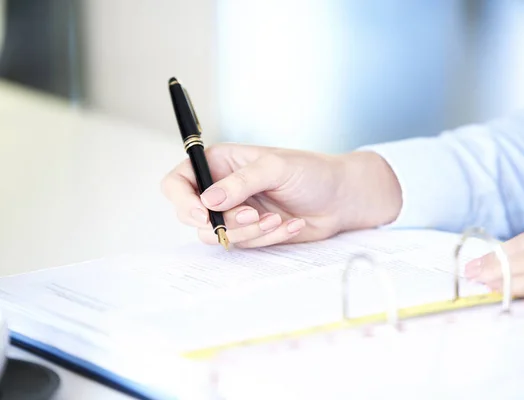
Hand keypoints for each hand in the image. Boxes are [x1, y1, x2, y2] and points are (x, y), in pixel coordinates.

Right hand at [161, 143, 401, 247]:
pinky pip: (244, 244)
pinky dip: (266, 238)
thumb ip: (242, 182)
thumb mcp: (276, 167)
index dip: (182, 199)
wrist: (340, 199)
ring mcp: (235, 212)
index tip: (202, 213)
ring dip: (247, 233)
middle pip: (192, 214)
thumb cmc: (311, 172)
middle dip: (223, 220)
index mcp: (220, 163)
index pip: (179, 181)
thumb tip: (208, 200)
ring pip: (217, 235)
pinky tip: (290, 224)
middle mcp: (222, 188)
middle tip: (252, 216)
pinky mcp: (250, 232)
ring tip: (277, 220)